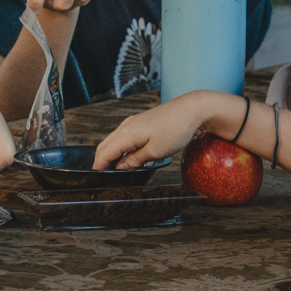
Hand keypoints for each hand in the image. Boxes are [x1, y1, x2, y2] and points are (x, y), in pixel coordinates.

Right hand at [93, 90, 226, 169]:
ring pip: (114, 141)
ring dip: (112, 155)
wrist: (193, 109)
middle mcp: (126, 126)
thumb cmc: (177, 128)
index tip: (97, 181)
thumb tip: (120, 168)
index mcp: (126, 134)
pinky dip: (121, 148)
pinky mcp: (141, 122)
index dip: (99, 168)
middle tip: (106, 178)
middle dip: (102, 163)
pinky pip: (124, 136)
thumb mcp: (155, 152)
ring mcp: (133, 123)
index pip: (103, 154)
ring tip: (117, 171)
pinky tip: (129, 157)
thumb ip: (135, 161)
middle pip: (105, 147)